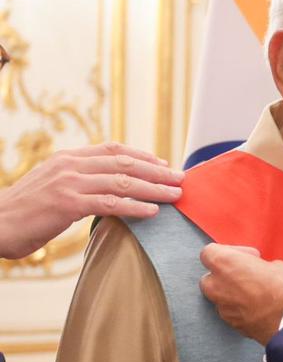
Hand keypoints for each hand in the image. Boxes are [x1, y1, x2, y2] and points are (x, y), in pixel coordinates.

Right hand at [0, 142, 183, 258]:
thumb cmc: (24, 211)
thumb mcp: (52, 185)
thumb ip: (78, 180)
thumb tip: (107, 186)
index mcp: (68, 157)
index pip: (113, 149)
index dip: (142, 155)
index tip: (164, 164)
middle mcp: (71, 165)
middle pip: (124, 163)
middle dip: (157, 171)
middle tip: (180, 178)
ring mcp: (70, 183)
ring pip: (122, 181)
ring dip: (153, 188)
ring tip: (175, 195)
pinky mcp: (68, 204)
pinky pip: (110, 203)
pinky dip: (134, 206)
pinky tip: (152, 212)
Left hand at [199, 243, 282, 345]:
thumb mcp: (277, 265)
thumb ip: (259, 267)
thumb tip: (262, 272)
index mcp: (226, 264)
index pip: (209, 252)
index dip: (229, 252)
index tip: (247, 256)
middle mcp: (218, 286)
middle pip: (209, 278)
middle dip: (225, 275)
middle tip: (247, 274)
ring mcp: (223, 308)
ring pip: (219, 298)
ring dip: (232, 294)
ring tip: (255, 293)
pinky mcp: (233, 325)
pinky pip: (231, 313)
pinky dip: (241, 309)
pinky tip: (259, 308)